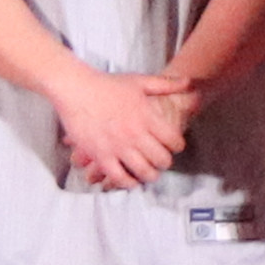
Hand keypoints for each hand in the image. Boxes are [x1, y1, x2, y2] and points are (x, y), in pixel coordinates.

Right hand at [49, 66, 187, 187]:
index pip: (173, 140)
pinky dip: (128, 183)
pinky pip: (118, 177)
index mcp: (147, 116)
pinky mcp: (100, 156)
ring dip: (150, 175)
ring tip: (149, 173)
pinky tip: (131, 180)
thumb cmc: (108, 85)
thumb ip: (165, 84)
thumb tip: (188, 82)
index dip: (177, 145)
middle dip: (165, 163)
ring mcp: (117, 147)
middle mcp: (135, 134)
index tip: (175, 147)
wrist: (76, 90)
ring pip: (143, 172)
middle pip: (161, 159)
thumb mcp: (139, 81)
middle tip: (162, 162)